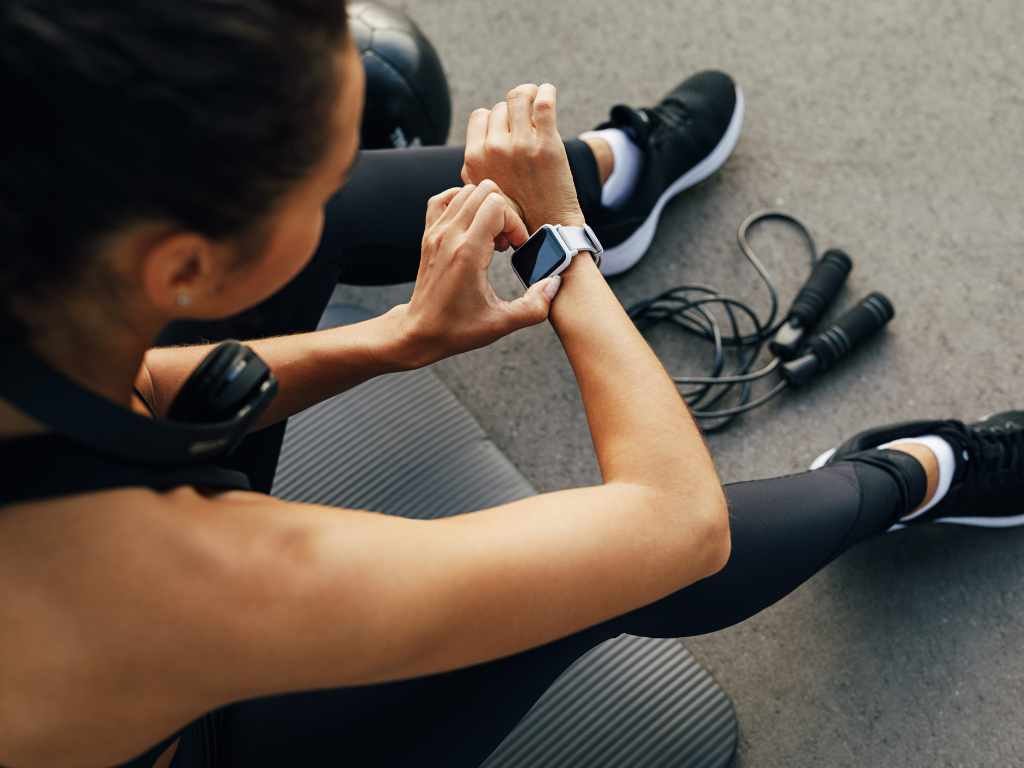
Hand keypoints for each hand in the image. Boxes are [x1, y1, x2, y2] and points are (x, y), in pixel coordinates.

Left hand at [397, 180, 562, 366]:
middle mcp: (449, 236)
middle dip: (503, 212)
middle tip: (506, 241)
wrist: (420, 331)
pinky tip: (472, 224)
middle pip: (484, 191)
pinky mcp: (428, 234)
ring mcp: (435, 232)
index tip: (516, 248)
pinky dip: (462, 203)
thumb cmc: (457, 328)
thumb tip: (554, 284)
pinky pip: (444, 199)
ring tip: (491, 236)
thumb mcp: (501, 323)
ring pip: (466, 191)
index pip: (497, 206)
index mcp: (467, 253)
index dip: (515, 223)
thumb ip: (535, 306)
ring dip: (485, 208)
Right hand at [462, 83, 585, 232]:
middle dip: (514, 112)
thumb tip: (474, 150)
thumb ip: (473, 169)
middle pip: (501, 107)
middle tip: (527, 123)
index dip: (494, 118)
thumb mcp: (481, 193)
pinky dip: (546, 92)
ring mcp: (521, 145)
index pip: (480, 115)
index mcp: (475, 158)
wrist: (547, 227)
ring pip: (520, 97)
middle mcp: (494, 149)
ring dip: (530, 95)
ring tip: (538, 101)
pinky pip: (544, 101)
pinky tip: (548, 94)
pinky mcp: (547, 143)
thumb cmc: (515, 213)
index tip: (507, 126)